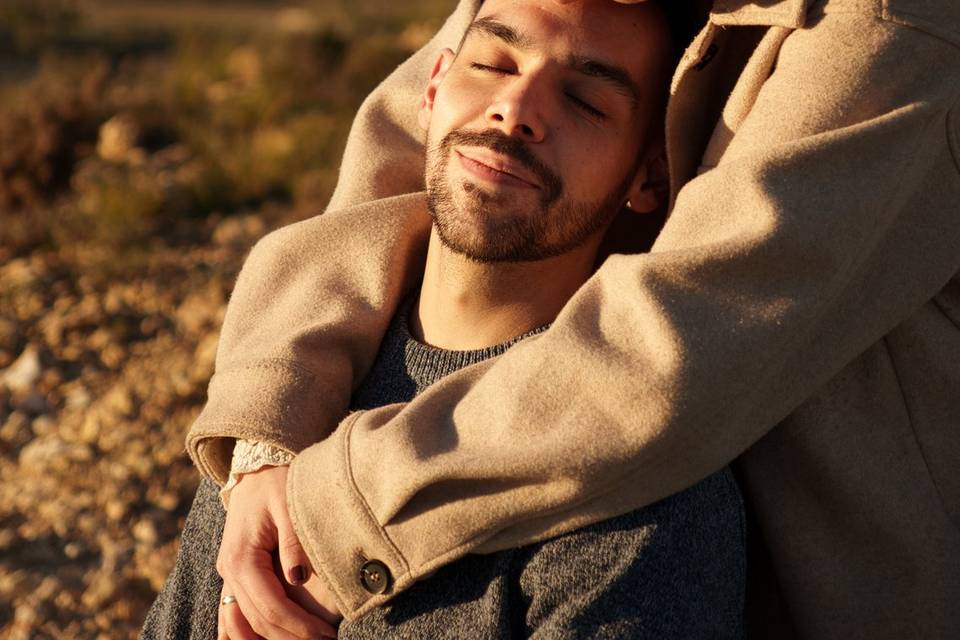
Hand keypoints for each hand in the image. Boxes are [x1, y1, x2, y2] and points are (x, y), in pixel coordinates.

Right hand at [216, 465, 339, 638]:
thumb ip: (293, 542)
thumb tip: (297, 579)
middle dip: (291, 637)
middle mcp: (229, 570)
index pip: (270, 606)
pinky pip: (235, 613)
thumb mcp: (288, 504)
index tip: (327, 635)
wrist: (258, 465)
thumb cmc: (277, 481)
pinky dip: (246, 634)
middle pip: (258, 621)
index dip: (299, 626)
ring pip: (243, 623)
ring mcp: (228, 574)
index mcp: (241, 558)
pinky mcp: (235, 573)